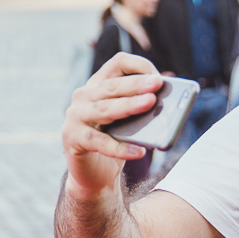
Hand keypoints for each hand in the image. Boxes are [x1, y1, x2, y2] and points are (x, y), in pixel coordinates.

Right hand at [61, 53, 161, 199]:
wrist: (94, 174)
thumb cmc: (115, 141)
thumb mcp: (129, 120)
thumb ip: (140, 107)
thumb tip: (166, 101)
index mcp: (98, 84)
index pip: (118, 63)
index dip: (139, 66)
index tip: (158, 78)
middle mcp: (83, 96)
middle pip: (112, 86)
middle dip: (136, 84)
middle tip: (157, 84)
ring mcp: (74, 117)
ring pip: (105, 109)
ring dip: (128, 106)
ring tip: (150, 104)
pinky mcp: (72, 139)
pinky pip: (100, 142)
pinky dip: (121, 148)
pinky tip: (140, 152)